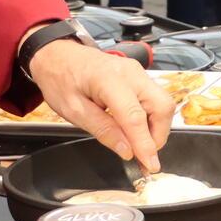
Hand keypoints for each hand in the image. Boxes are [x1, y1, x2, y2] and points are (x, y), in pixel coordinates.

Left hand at [29, 40, 172, 172]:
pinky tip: (135, 130)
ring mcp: (137, 72)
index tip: (150, 165)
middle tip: (142, 155)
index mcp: (109, 80)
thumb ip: (103, 130)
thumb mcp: (73, 111)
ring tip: (137, 144)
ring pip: (162, 103)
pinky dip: (150, 118)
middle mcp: (130, 73)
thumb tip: (127, 150)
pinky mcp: (139, 75)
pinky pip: (154, 99)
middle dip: (158, 135)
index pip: (135, 117)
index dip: (145, 144)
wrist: (58, 55)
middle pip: (162, 107)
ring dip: (155, 128)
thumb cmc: (60, 79)